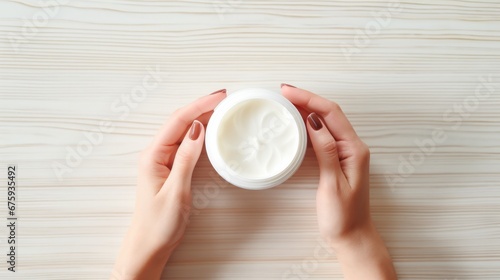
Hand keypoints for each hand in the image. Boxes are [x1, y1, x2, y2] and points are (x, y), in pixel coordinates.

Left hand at [111, 89, 226, 279]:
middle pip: (180, 121)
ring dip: (200, 116)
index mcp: (153, 155)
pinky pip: (184, 143)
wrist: (149, 247)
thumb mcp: (176, 191)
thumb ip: (186, 158)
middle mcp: (155, 153)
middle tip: (225, 97)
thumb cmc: (158, 224)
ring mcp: (162, 160)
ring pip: (183, 130)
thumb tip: (197, 128)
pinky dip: (199, 132)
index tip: (219, 96)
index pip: (178, 121)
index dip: (199, 105)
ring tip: (221, 107)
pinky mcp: (169, 168)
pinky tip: (209, 129)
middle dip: (201, 105)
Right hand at [281, 84, 396, 279]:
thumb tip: (314, 121)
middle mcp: (352, 147)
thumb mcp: (332, 183)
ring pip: (325, 122)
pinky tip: (296, 123)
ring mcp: (346, 152)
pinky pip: (323, 135)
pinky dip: (308, 125)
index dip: (309, 99)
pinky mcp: (337, 159)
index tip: (288, 92)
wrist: (352, 237)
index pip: (331, 114)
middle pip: (329, 113)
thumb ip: (326, 150)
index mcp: (354, 149)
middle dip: (307, 99)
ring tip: (286, 102)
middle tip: (282, 92)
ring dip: (307, 109)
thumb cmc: (343, 217)